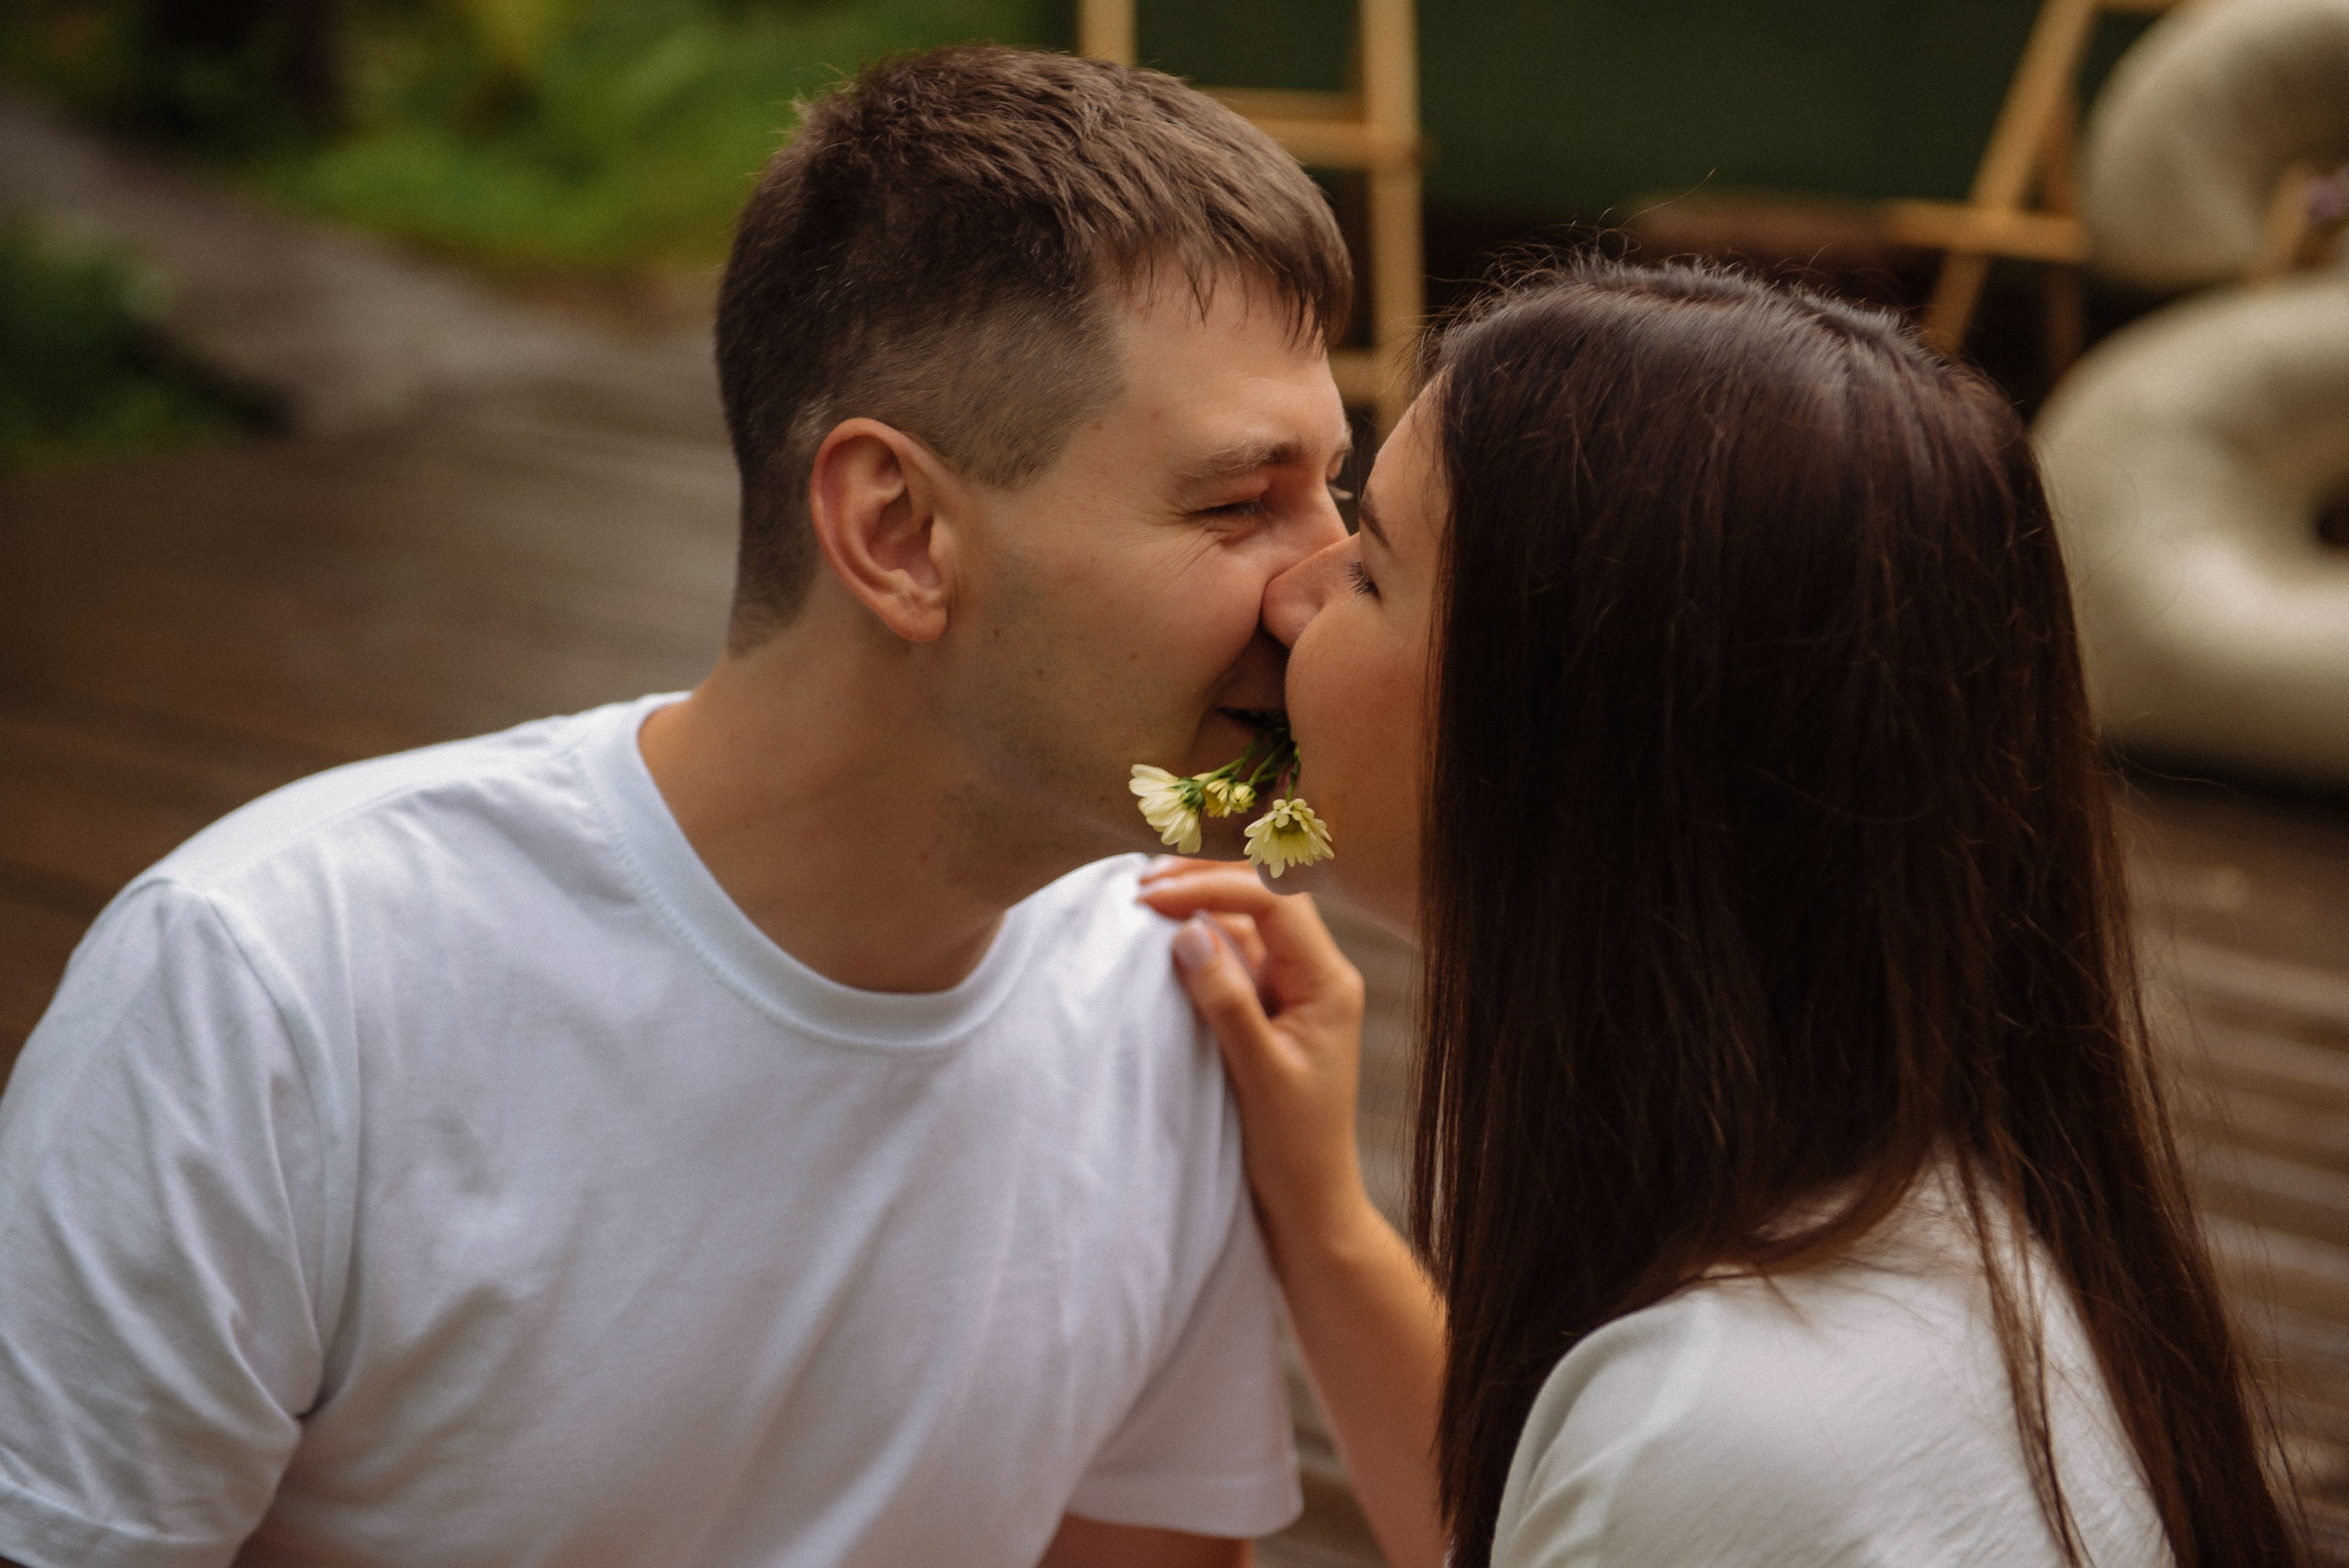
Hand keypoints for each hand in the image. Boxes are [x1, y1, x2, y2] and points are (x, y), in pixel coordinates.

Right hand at [1138, 858, 1372, 1255]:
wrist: (1310, 1203)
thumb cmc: (1294, 1147)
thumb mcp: (1258, 1073)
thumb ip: (1226, 1000)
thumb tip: (1188, 932)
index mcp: (1329, 982)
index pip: (1274, 902)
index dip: (1212, 888)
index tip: (1152, 896)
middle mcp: (1317, 975)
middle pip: (1265, 897)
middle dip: (1207, 879)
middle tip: (1143, 880)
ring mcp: (1294, 990)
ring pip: (1247, 923)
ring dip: (1200, 903)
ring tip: (1144, 896)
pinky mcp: (1272, 1008)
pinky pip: (1236, 957)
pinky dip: (1200, 939)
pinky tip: (1164, 935)